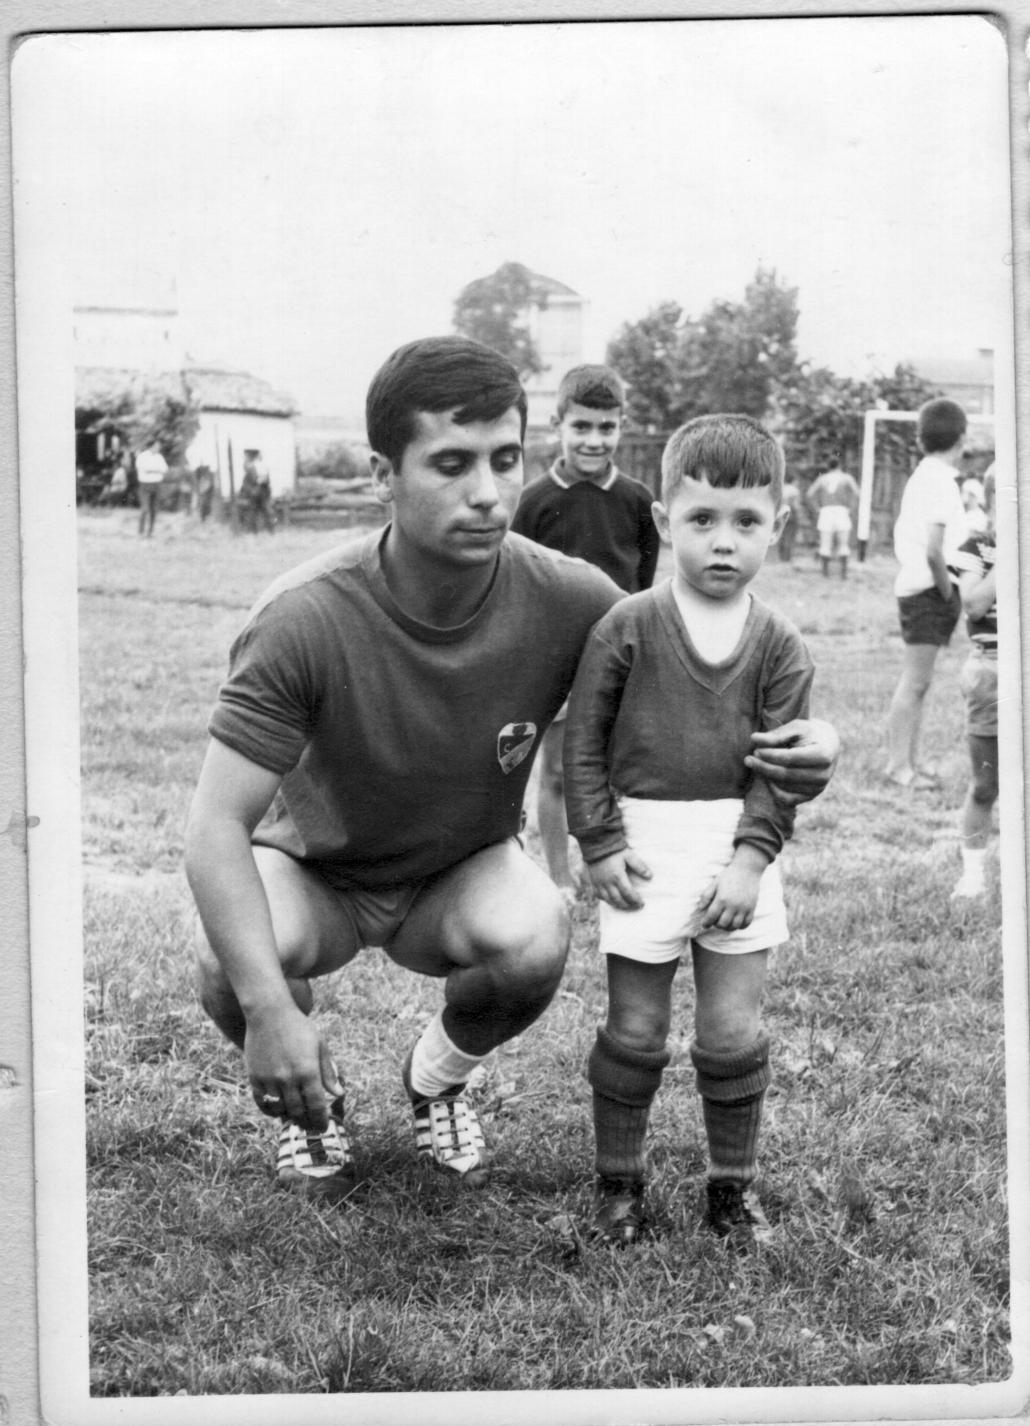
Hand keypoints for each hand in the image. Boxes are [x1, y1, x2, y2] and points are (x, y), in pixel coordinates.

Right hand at [244, 1001, 343, 1131]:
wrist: (268, 1013)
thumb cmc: (298, 1027)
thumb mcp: (320, 1045)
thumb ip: (328, 1072)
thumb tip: (339, 1094)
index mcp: (308, 1071)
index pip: (316, 1106)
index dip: (320, 1121)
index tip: (322, 1127)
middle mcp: (288, 1078)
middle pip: (298, 1112)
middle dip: (306, 1123)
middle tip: (310, 1126)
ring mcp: (270, 1079)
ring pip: (280, 1110)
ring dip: (288, 1117)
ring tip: (295, 1117)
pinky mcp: (254, 1078)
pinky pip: (262, 1103)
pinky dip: (270, 1110)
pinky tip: (277, 1109)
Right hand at [587, 847, 651, 910]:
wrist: (596, 845)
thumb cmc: (614, 850)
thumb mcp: (629, 855)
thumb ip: (639, 866)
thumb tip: (650, 876)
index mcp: (617, 876)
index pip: (628, 893)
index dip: (635, 900)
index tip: (642, 903)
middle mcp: (607, 882)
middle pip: (618, 900)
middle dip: (628, 905)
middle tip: (635, 906)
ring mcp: (599, 883)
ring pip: (608, 900)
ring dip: (618, 905)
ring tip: (625, 906)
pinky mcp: (593, 882)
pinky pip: (599, 896)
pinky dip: (606, 900)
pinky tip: (611, 900)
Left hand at [698, 860, 760, 930]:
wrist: (747, 870)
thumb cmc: (729, 876)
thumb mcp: (714, 883)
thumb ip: (706, 896)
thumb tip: (700, 908)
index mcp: (722, 899)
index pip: (711, 917)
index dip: (706, 923)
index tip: (704, 924)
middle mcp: (733, 905)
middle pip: (722, 924)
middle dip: (716, 925)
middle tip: (715, 921)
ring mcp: (743, 908)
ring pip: (734, 926)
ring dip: (727, 927)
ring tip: (724, 922)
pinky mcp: (752, 909)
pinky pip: (746, 924)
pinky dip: (739, 926)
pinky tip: (735, 921)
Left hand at [745, 717, 839, 805]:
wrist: (827, 746)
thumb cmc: (808, 734)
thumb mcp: (795, 727)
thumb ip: (776, 734)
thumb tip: (754, 738)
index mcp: (823, 755)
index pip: (790, 759)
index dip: (770, 755)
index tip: (756, 750)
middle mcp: (823, 775)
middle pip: (785, 775)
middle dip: (763, 767)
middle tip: (748, 759)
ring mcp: (818, 788)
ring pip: (784, 787)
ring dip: (767, 776)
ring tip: (758, 763)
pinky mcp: (811, 796)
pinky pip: (786, 799)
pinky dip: (773, 790)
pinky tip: (767, 777)